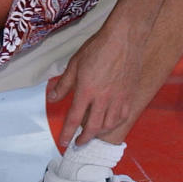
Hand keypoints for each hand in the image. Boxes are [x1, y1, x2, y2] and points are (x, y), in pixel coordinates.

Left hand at [47, 19, 142, 147]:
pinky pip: (122, 117)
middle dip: (83, 139)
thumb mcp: (75, 63)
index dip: (67, 133)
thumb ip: (64, 83)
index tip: (64, 143)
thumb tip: (53, 98)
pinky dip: (114, 124)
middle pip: (92, 127)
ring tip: (92, 133)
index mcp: (87, 90)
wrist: (124, 38)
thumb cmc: (99, 47)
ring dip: (98, 133)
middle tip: (78, 143)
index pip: (74, 118)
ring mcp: (118, 97)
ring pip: (108, 125)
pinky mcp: (129, 95)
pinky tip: (109, 123)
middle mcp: (103, 98)